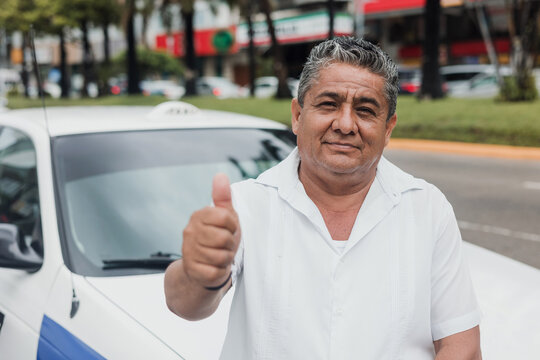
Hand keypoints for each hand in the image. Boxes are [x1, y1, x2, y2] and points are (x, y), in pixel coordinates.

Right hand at [181, 173, 240, 288]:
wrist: (203, 268)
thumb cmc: (218, 239)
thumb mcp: (225, 217)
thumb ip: (223, 197)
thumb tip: (220, 175)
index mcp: (199, 216)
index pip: (226, 217)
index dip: (233, 226)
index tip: (228, 230)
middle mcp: (190, 231)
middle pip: (224, 238)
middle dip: (229, 244)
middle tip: (223, 246)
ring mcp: (188, 251)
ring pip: (221, 256)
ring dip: (225, 259)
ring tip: (219, 256)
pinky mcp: (191, 269)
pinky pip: (216, 271)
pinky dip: (220, 271)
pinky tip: (214, 267)